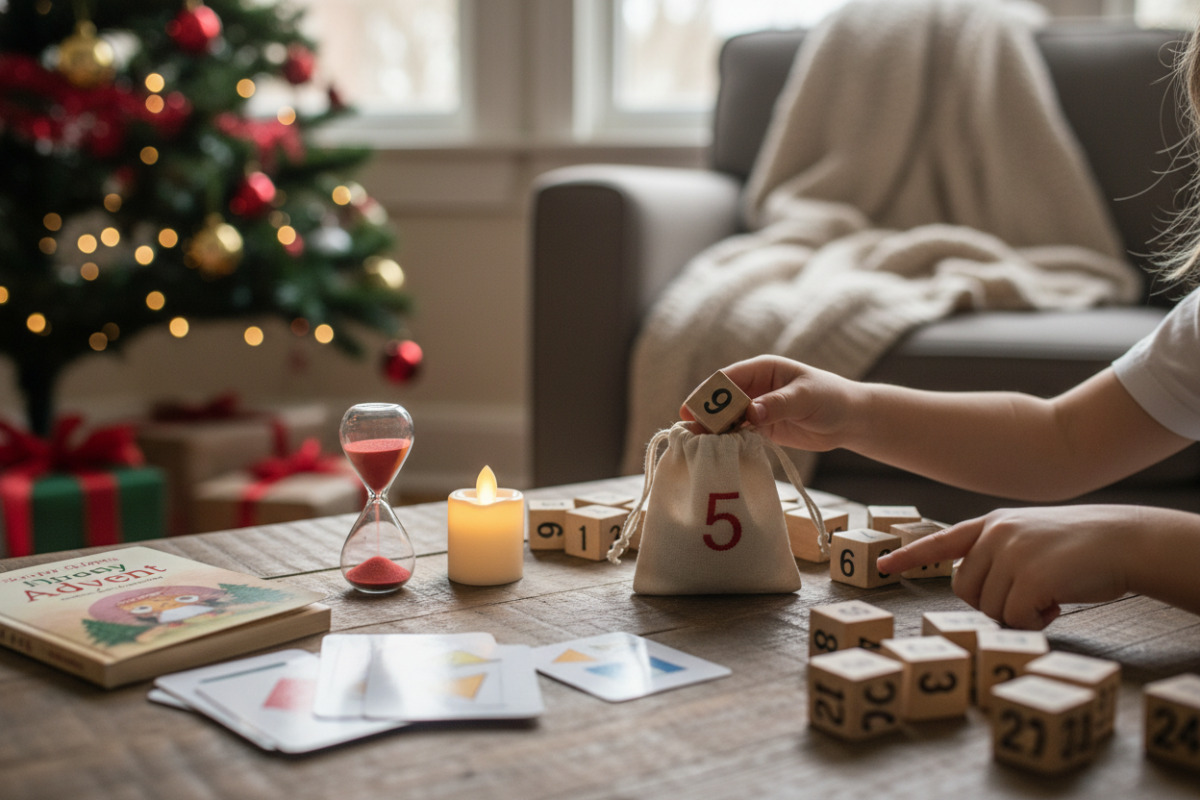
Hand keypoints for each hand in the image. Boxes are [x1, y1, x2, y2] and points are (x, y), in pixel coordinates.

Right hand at [679, 356, 857, 451]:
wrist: (849, 420)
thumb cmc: (832, 399)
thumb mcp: (806, 398)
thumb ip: (778, 404)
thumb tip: (751, 412)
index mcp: (763, 370)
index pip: (727, 380)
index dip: (707, 394)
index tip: (692, 411)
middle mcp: (755, 387)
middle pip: (722, 400)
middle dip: (705, 415)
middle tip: (689, 432)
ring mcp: (757, 408)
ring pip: (727, 419)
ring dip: (713, 431)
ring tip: (697, 446)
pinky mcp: (761, 427)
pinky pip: (738, 433)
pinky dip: (727, 442)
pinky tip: (717, 452)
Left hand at [876, 506, 1135, 629]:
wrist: (1124, 540)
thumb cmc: (1081, 547)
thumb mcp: (1031, 535)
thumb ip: (999, 552)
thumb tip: (976, 590)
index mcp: (991, 524)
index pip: (941, 541)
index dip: (910, 556)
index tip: (881, 566)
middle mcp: (994, 535)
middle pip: (964, 590)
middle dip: (991, 605)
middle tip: (1029, 598)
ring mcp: (1010, 553)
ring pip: (988, 608)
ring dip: (1018, 614)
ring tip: (1049, 595)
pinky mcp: (1029, 577)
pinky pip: (1013, 618)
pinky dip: (1034, 621)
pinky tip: (1057, 603)